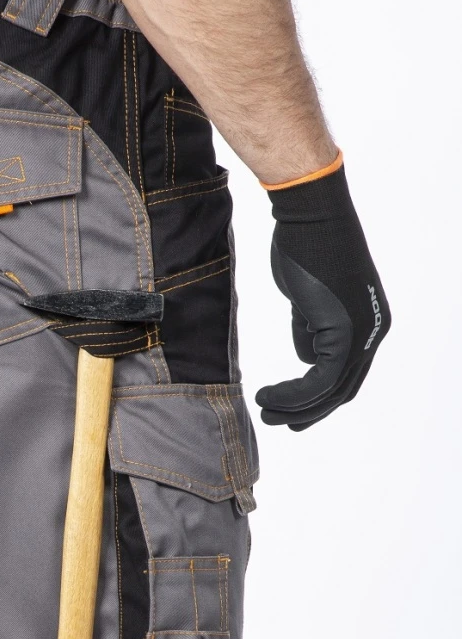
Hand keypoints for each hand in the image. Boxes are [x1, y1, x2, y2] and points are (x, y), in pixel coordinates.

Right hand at [255, 163, 390, 430]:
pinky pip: (320, 379)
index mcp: (369, 323)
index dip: (318, 398)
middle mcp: (373, 332)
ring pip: (330, 390)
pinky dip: (293, 394)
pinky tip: (267, 395)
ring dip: (295, 407)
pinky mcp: (344, 331)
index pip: (346, 375)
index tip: (288, 409)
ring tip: (265, 411)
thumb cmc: (305, 248)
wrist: (308, 217)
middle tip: (277, 421)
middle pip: (342, 390)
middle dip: (308, 412)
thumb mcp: (309, 299)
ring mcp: (362, 333)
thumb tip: (305, 356)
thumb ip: (310, 328)